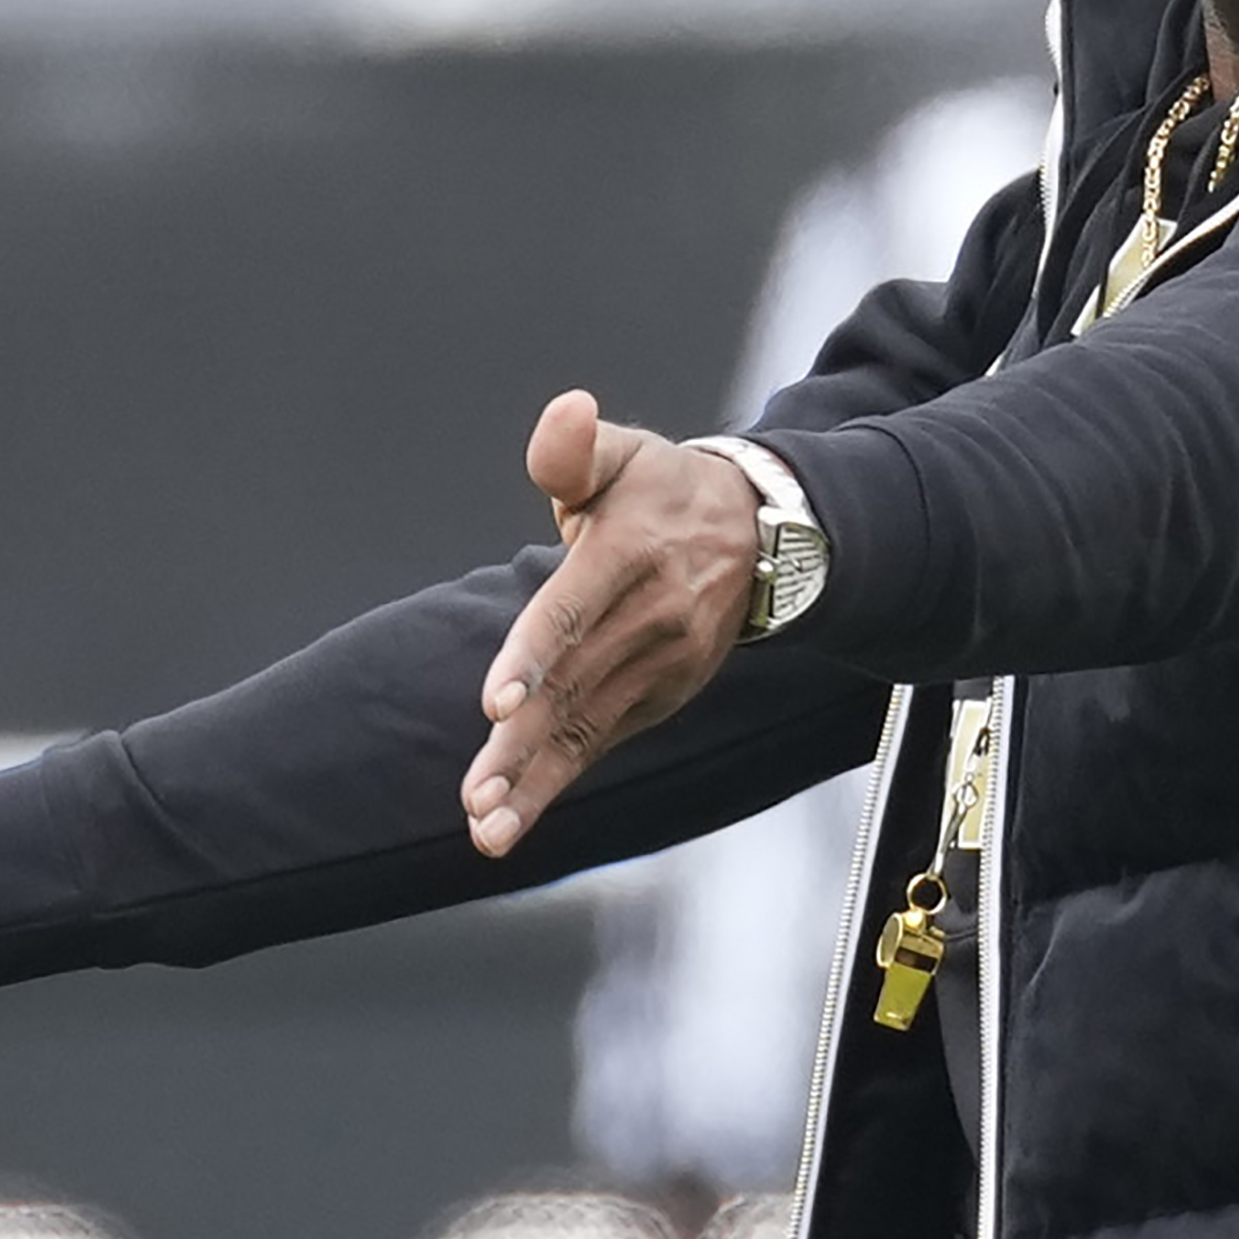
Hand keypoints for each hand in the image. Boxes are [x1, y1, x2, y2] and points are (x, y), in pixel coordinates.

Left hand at [463, 389, 761, 856]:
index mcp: (630, 554)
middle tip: (477, 794)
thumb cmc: (665, 490)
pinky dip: (558, 783)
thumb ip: (574, 446)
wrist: (761, 534)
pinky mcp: (660, 696)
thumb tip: (565, 411)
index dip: (534, 655)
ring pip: (588, 728)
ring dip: (535, 782)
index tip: (496, 703)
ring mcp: (662, 665)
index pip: (575, 609)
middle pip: (575, 687)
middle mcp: (652, 618)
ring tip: (488, 827)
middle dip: (522, 746)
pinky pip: (602, 742)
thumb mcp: (624, 454)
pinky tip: (513, 821)